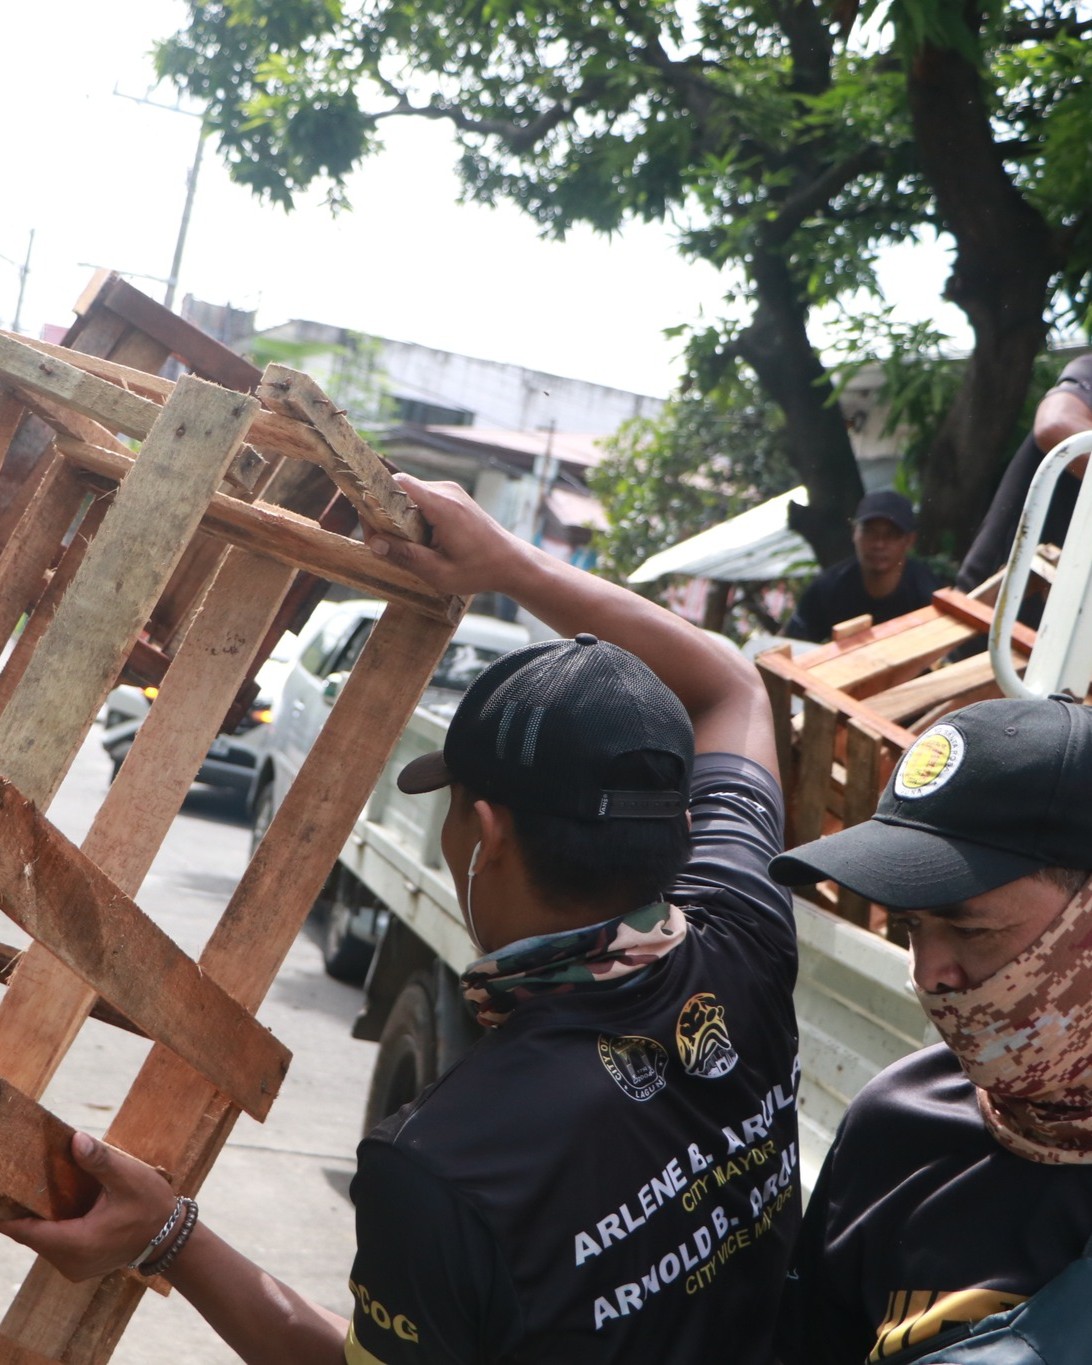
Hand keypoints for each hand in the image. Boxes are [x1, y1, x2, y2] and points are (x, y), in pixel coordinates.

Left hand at [0, 1132, 178, 1281]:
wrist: (169, 1237)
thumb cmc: (150, 1205)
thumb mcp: (129, 1178)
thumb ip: (100, 1160)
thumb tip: (75, 1139)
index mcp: (78, 1242)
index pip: (27, 1232)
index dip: (7, 1216)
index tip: (0, 1194)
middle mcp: (70, 1262)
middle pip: (31, 1237)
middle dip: (22, 1212)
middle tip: (14, 1184)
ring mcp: (74, 1268)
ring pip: (41, 1242)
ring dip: (37, 1220)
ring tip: (32, 1192)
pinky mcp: (79, 1266)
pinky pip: (53, 1247)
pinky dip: (50, 1228)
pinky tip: (55, 1206)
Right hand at [364, 475, 529, 597]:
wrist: (511, 563)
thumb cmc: (479, 570)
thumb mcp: (439, 572)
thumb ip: (405, 556)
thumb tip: (374, 543)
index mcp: (442, 505)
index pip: (398, 483)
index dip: (377, 499)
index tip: (370, 524)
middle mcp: (446, 491)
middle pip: (401, 490)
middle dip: (386, 515)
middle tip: (384, 544)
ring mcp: (451, 492)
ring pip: (410, 496)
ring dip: (401, 518)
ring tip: (406, 547)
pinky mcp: (453, 498)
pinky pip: (423, 500)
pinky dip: (414, 518)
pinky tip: (420, 542)